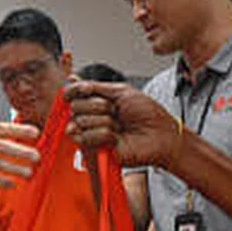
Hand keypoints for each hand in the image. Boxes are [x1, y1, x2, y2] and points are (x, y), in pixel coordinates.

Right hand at [64, 81, 180, 168]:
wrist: (160, 134)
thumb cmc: (147, 114)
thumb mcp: (121, 91)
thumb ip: (95, 87)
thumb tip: (72, 80)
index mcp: (95, 102)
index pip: (71, 94)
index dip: (73, 91)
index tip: (85, 89)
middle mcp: (91, 117)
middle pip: (74, 106)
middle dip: (96, 105)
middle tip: (114, 110)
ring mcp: (92, 133)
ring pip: (79, 122)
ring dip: (103, 121)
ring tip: (118, 125)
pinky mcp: (95, 150)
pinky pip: (86, 138)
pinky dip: (102, 134)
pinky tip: (114, 137)